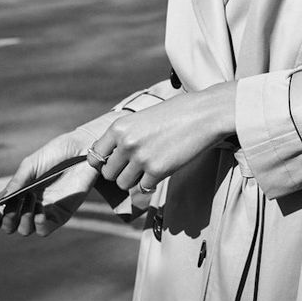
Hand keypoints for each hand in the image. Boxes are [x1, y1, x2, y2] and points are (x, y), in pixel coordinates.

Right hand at [0, 132, 98, 236]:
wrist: (83, 149)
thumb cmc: (57, 152)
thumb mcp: (32, 164)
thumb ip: (17, 182)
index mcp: (21, 192)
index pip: (1, 213)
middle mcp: (31, 204)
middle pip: (10, 226)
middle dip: (8, 219)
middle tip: (16, 202)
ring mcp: (46, 211)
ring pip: (25, 230)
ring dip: (23, 218)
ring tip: (32, 197)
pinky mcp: (61, 214)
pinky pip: (44, 230)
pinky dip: (38, 223)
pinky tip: (40, 209)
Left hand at [91, 82, 235, 193]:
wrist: (205, 114)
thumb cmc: (177, 112)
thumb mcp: (144, 117)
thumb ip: (127, 135)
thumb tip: (116, 156)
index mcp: (120, 127)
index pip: (96, 154)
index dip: (104, 161)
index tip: (115, 162)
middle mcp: (126, 143)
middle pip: (109, 173)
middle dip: (121, 172)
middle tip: (136, 166)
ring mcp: (141, 158)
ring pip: (124, 184)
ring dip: (135, 180)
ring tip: (149, 167)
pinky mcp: (157, 171)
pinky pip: (143, 188)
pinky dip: (151, 183)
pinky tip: (162, 169)